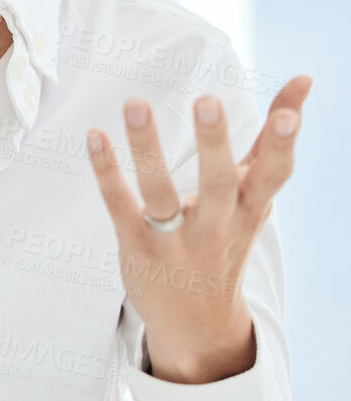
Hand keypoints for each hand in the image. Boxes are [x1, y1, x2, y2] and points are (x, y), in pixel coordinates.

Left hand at [85, 75, 311, 384]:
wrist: (197, 321)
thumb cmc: (226, 240)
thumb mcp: (255, 198)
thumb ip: (271, 142)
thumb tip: (305, 79)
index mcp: (250, 209)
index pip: (273, 174)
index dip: (282, 144)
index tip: (288, 111)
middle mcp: (217, 225)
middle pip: (218, 183)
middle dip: (214, 144)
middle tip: (208, 101)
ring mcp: (175, 239)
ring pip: (160, 192)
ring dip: (148, 148)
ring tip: (136, 103)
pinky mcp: (138, 246)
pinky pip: (120, 206)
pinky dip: (107, 171)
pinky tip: (95, 136)